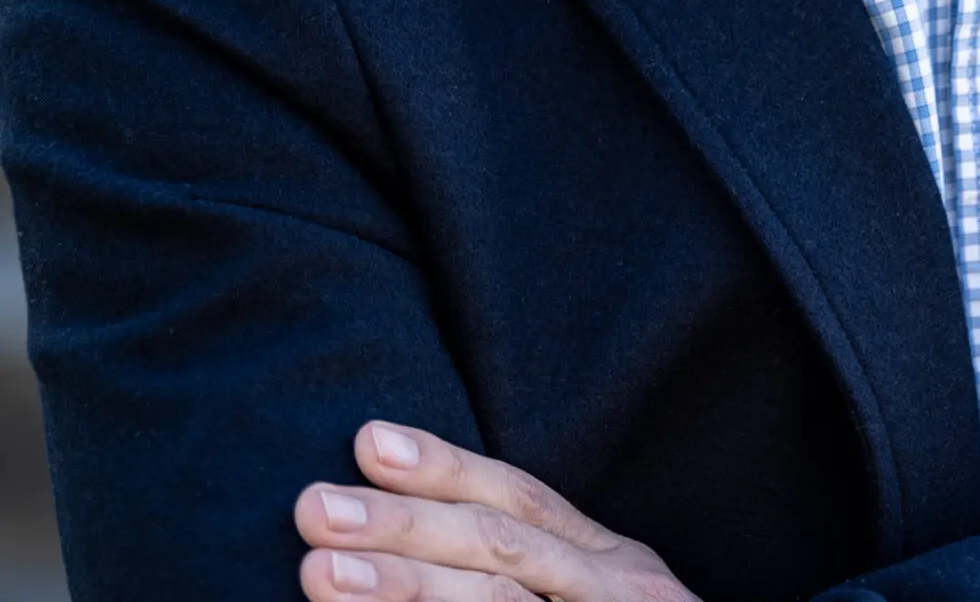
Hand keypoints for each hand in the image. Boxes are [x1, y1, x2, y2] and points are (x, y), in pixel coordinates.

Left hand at [297, 421, 700, 601]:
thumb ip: (528, 580)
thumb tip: (407, 550)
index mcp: (612, 569)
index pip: (521, 501)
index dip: (446, 465)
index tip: (366, 440)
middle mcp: (618, 591)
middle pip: (503, 544)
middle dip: (403, 523)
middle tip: (312, 507)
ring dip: (405, 588)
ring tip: (316, 574)